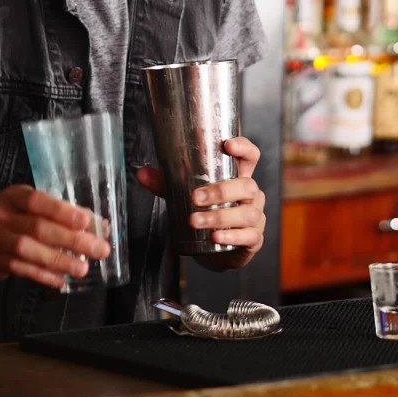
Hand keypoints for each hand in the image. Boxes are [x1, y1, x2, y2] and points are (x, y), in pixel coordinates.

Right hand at [0, 185, 110, 288]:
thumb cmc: (5, 215)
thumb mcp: (23, 203)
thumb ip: (55, 211)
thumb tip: (96, 224)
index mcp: (13, 198)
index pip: (36, 201)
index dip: (61, 211)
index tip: (86, 221)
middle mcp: (2, 218)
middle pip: (38, 228)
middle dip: (72, 240)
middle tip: (99, 249)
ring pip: (30, 251)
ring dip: (60, 261)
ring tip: (83, 268)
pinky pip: (23, 270)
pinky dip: (44, 276)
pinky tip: (61, 279)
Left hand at [137, 136, 265, 269]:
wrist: (216, 251)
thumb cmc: (206, 214)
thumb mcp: (184, 196)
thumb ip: (166, 184)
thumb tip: (142, 173)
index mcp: (238, 177)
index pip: (250, 156)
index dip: (244, 148)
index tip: (227, 145)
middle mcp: (251, 195)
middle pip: (247, 186)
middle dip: (220, 191)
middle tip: (195, 197)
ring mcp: (255, 217)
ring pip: (246, 213)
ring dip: (219, 217)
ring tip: (195, 221)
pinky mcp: (254, 238)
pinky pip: (249, 236)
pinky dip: (231, 236)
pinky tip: (216, 237)